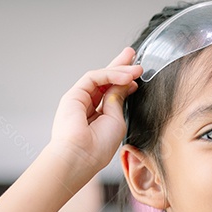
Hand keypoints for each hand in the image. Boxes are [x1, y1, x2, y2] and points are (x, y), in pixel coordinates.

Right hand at [47, 47, 142, 176]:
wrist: (80, 156)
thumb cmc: (99, 146)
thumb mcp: (117, 119)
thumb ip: (118, 100)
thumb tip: (125, 83)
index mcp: (98, 115)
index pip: (112, 92)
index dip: (124, 81)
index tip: (138, 75)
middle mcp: (87, 106)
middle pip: (105, 80)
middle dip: (120, 66)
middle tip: (133, 54)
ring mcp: (79, 99)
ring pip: (100, 77)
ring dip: (120, 70)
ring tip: (137, 69)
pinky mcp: (73, 95)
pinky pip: (93, 78)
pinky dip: (110, 75)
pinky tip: (126, 77)